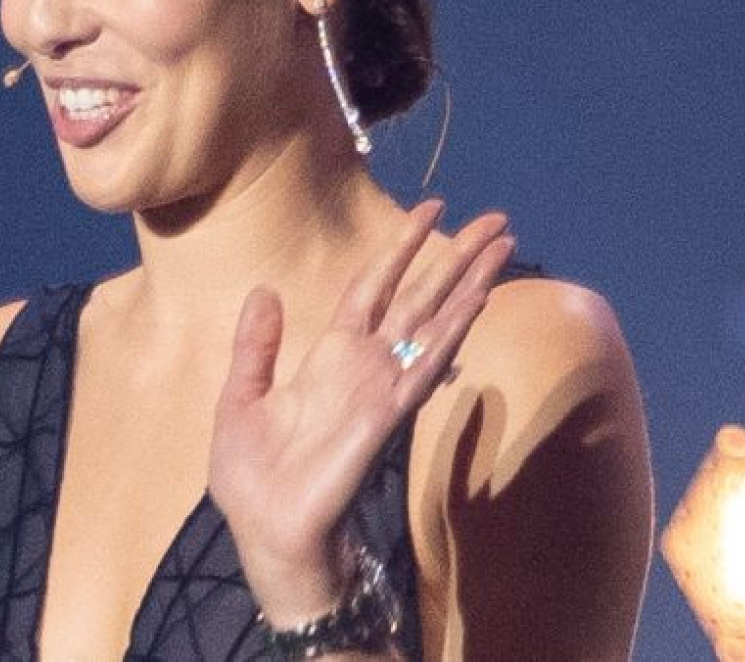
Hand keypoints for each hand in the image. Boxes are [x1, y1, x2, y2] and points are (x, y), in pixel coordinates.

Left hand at [207, 200, 514, 624]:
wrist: (265, 534)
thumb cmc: (254, 476)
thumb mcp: (243, 397)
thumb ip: (257, 345)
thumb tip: (264, 291)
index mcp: (332, 356)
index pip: (375, 287)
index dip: (401, 248)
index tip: (431, 209)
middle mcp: (366, 364)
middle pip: (419, 296)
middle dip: (456, 256)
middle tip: (495, 220)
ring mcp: (380, 386)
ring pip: (433, 321)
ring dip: (468, 281)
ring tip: (501, 245)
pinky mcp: (384, 414)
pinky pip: (425, 364)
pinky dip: (452, 330)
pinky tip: (476, 299)